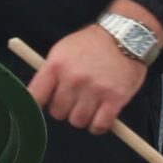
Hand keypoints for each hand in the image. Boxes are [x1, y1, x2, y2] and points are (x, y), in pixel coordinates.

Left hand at [27, 19, 150, 135]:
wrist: (126, 36)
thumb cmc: (92, 45)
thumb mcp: (63, 49)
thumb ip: (50, 73)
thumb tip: (36, 98)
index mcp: (56, 65)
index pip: (35, 97)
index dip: (38, 105)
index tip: (46, 105)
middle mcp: (73, 78)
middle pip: (57, 113)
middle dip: (65, 109)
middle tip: (76, 99)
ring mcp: (94, 89)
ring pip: (78, 122)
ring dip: (83, 118)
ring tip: (90, 104)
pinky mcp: (115, 98)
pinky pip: (99, 126)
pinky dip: (99, 126)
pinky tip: (101, 116)